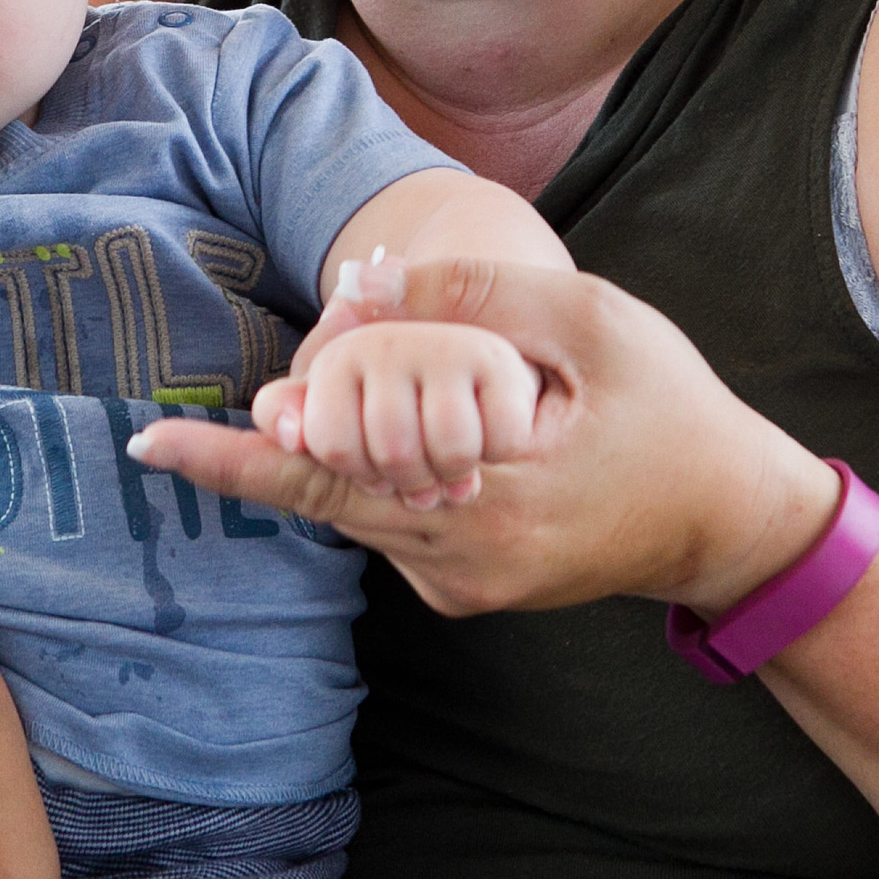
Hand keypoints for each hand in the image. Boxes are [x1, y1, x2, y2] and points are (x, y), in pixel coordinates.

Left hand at [140, 258, 840, 619]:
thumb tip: (359, 287)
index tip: (149, 437)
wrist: (728, 519)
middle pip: (322, 494)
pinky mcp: (466, 591)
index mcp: (485, 495)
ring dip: (333, 449)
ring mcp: (459, 584)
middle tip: (209, 403)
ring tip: (340, 392)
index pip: (326, 473)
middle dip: (275, 436)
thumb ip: (474, 299)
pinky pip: (390, 523)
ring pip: (353, 507)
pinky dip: (377, 472)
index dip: (235, 454)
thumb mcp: (590, 322)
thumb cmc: (669, 407)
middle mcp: (457, 557)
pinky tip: (412, 431)